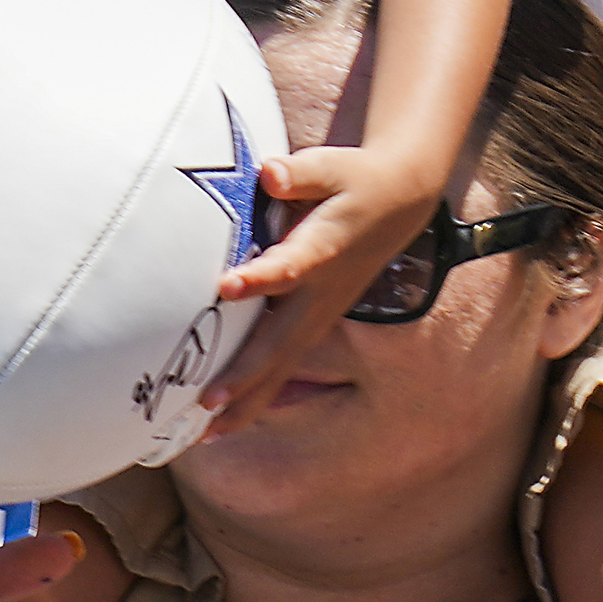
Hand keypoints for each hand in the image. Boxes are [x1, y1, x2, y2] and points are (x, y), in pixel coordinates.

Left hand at [200, 142, 445, 426]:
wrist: (400, 199)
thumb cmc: (353, 179)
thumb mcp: (332, 166)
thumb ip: (299, 173)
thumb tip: (269, 174)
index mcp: (324, 248)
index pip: (291, 266)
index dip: (262, 276)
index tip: (227, 286)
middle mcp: (321, 292)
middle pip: (281, 340)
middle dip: (245, 373)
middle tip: (207, 402)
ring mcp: (318, 315)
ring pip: (281, 367)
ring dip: (245, 401)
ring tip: (202, 435)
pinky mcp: (312, 325)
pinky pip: (282, 368)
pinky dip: (254, 398)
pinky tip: (220, 425)